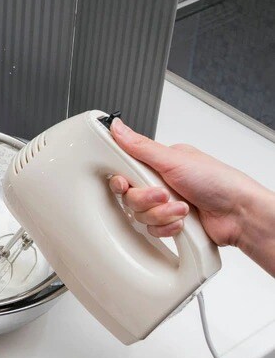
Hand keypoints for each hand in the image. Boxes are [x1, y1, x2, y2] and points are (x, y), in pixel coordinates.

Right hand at [108, 118, 264, 247]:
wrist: (239, 215)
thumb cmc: (218, 182)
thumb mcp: (174, 160)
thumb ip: (140, 146)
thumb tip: (117, 128)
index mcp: (160, 163)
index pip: (126, 170)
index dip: (121, 179)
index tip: (124, 182)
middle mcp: (160, 183)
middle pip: (130, 196)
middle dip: (146, 198)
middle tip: (164, 194)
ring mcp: (165, 204)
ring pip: (140, 214)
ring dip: (161, 213)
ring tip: (181, 207)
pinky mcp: (170, 223)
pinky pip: (152, 229)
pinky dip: (168, 226)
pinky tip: (182, 220)